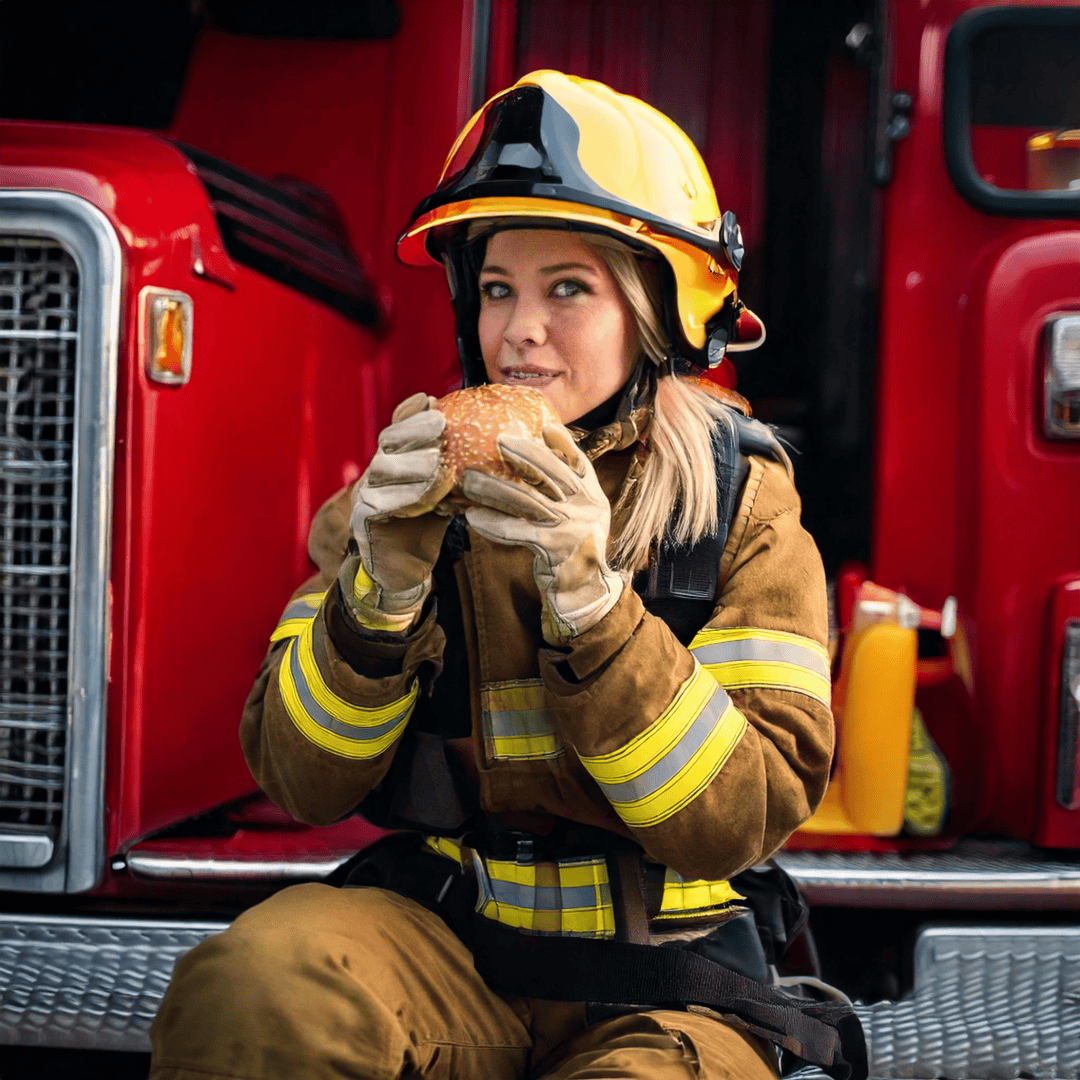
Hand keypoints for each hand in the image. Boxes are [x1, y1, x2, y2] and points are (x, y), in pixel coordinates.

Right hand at [349, 393, 450, 623]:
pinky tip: (427, 492)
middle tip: (440, 424)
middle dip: (414, 432)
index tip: (431, 400)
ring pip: (383, 470)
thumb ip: (453, 466)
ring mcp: (365, 495)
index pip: (397, 429)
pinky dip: (404, 496)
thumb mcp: (443, 491)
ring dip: (412, 463)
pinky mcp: (363, 521)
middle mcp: (374, 473)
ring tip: (438, 460)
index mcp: (391, 460)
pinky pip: (379, 504)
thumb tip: (491, 437)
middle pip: (388, 443)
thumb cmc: (426, 525)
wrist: (400, 569)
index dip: (410, 414)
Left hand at [462, 424, 624, 643]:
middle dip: (525, 455)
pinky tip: (474, 517)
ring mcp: (571, 529)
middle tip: (500, 440)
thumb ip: (566, 490)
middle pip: (552, 475)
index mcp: (592, 496)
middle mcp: (586, 509)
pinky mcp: (553, 549)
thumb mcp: (579, 516)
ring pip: (529, 501)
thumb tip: (543, 451)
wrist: (586, 594)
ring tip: (470, 481)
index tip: (544, 425)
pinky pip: (518, 532)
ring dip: (496, 489)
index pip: (579, 462)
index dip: (562, 444)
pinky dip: (494, 524)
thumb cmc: (572, 550)